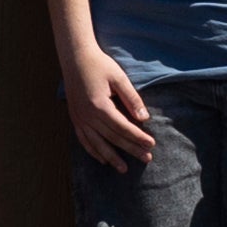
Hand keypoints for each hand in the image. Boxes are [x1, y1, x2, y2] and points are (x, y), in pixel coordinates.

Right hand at [61, 40, 159, 168]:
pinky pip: (84, 140)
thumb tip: (144, 118)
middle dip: (131, 149)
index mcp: (100, 106)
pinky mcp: (75, 118)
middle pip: (112, 138)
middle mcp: (88, 116)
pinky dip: (94, 151)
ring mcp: (79, 119)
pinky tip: (103, 159)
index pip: (123, 127)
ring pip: (97, 144)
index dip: (138, 137)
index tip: (152, 144)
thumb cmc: (100, 65)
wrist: (75, 58)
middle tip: (146, 159)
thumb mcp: (119, 78)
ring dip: (111, 157)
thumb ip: (132, 98)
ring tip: (124, 169)